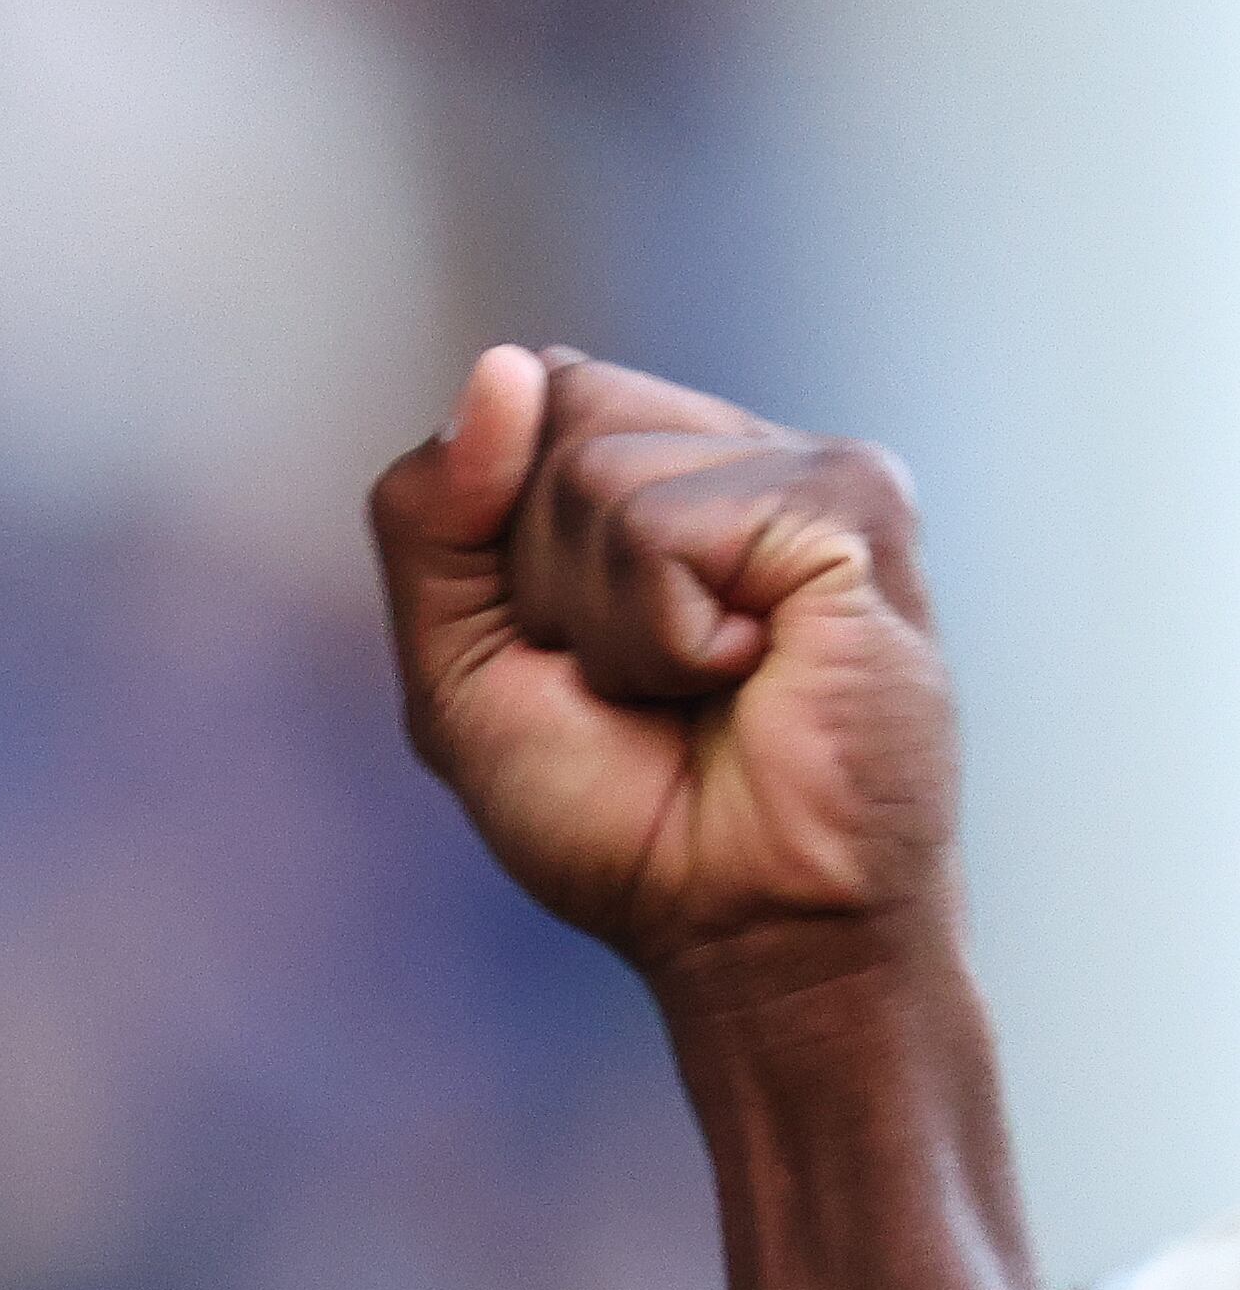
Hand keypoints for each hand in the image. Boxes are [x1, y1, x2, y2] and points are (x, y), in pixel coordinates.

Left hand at [371, 347, 954, 999]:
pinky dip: (666, 636)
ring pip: (597, 480)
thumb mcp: (459, 668)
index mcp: (659, 469)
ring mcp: (807, 469)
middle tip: (635, 679)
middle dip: (542, 580)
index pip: (523, 395)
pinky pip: (669, 530)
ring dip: (607, 624)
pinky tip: (747, 677)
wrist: (740, 922)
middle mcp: (739, 451)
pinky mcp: (855, 507)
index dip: (492, 527)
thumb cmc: (616, 813)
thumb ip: (434, 520)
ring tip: (696, 688)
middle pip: (554, 414)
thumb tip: (501, 367)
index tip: (557, 646)